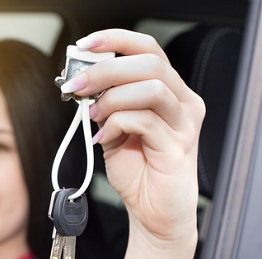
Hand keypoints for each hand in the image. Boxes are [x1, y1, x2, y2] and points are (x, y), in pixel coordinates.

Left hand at [62, 29, 204, 248]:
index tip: (86, 45)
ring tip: (94, 116)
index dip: (116, 40)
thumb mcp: (114, 130)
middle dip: (105, 70)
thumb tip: (83, 81)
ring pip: (150, 88)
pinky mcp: (177, 147)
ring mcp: (184, 124)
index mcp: (170, 92)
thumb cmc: (139, 173)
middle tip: (77, 85)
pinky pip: (145, 121)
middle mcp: (183, 103)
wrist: (154, 215)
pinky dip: (116, 124)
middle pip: (149, 63)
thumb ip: (105, 105)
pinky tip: (103, 138)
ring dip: (112, 98)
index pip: (148, 49)